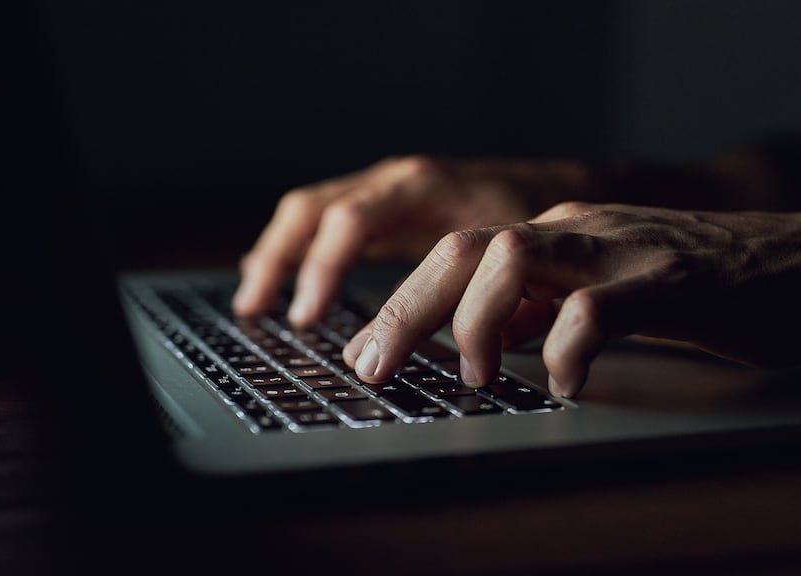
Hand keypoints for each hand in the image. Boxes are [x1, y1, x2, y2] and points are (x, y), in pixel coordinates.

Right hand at [232, 155, 592, 325]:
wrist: (546, 189)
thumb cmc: (530, 221)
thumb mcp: (511, 253)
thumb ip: (482, 294)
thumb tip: (465, 353)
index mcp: (421, 187)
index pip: (351, 222)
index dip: (323, 269)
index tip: (307, 317)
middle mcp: (393, 181)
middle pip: (313, 210)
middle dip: (280, 259)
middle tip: (257, 310)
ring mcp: (383, 189)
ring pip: (309, 211)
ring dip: (276, 254)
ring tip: (253, 300)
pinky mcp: (381, 207)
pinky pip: (324, 219)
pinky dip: (297, 248)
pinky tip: (278, 276)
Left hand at [342, 203, 800, 396]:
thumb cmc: (699, 286)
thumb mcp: (601, 289)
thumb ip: (542, 305)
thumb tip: (484, 337)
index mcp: (555, 234)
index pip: (454, 255)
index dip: (399, 303)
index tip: (365, 353)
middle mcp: (576, 232)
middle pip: (463, 251)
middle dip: (405, 310)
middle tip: (374, 367)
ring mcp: (620, 250)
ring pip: (514, 259)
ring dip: (476, 321)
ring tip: (474, 376)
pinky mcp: (668, 280)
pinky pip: (597, 308)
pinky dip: (567, 349)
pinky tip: (565, 383)